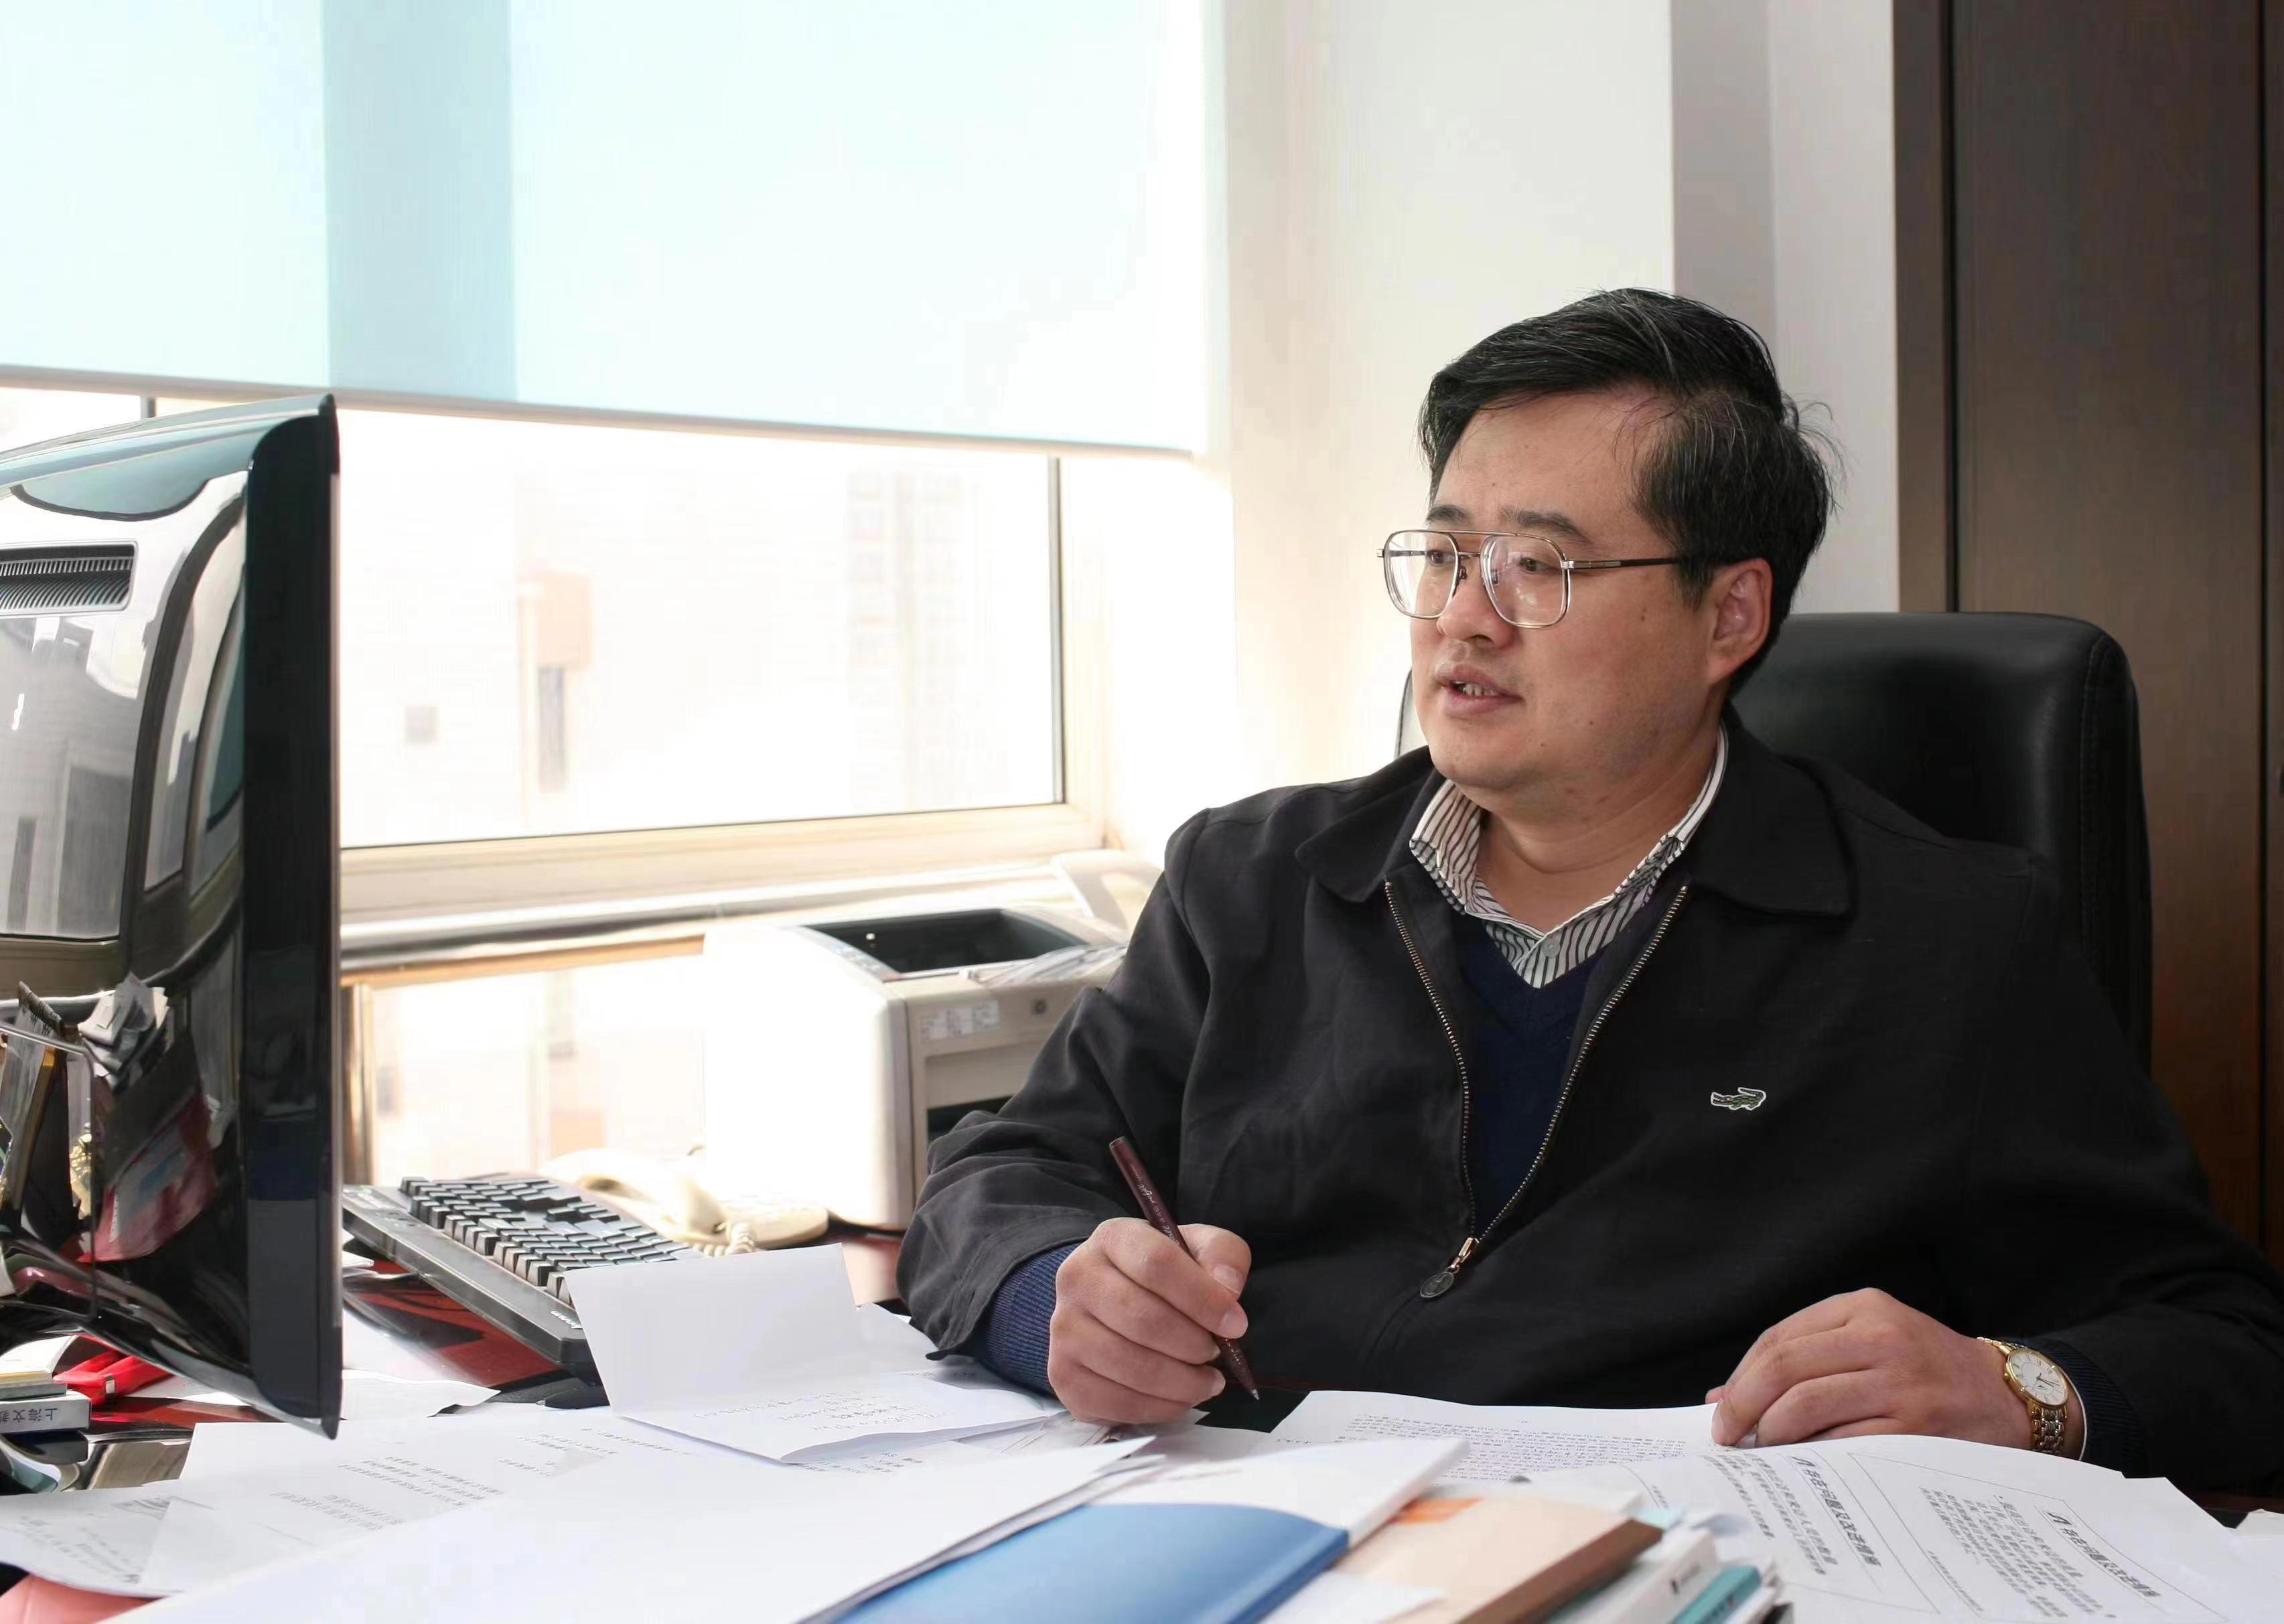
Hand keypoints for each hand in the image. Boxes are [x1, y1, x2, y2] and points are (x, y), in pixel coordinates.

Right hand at [1047, 1216, 1250, 1424]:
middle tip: (1216, 1354)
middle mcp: (1075, 1279)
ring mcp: (1063, 1330)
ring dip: (1182, 1383)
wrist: (1112, 1300)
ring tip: (1206, 1381)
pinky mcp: (1064, 1376)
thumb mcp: (1200, 1248)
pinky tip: (1179, 1397)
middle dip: (1193, 1345)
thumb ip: (1223, 1257)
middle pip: (1143, 1319)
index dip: (1203, 1298)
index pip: (1157, 1264)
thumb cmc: (1164, 1276)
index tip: (1236, 1324)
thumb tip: (1228, 1292)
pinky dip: (1160, 1408)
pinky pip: (1117, 1403)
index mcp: (1111, 1238)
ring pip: (1131, 1367)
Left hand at [1707, 1288, 2079, 1452]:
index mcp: (1863, 1309)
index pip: (1779, 1340)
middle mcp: (1880, 1338)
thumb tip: (1723, 1396)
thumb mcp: (1871, 1342)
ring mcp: (1899, 1381)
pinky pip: (1842, 1441)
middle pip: (1784, 1369)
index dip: (1741, 1376)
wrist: (2007, 1397)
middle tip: (1727, 1435)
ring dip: (1771, 1432)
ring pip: (1806, 1404)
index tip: (1722, 1407)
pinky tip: (1801, 1461)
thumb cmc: (1926, 1370)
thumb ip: (1804, 1359)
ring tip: (1763, 1449)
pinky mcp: (1915, 1425)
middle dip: (1743, 1406)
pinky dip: (1810, 1454)